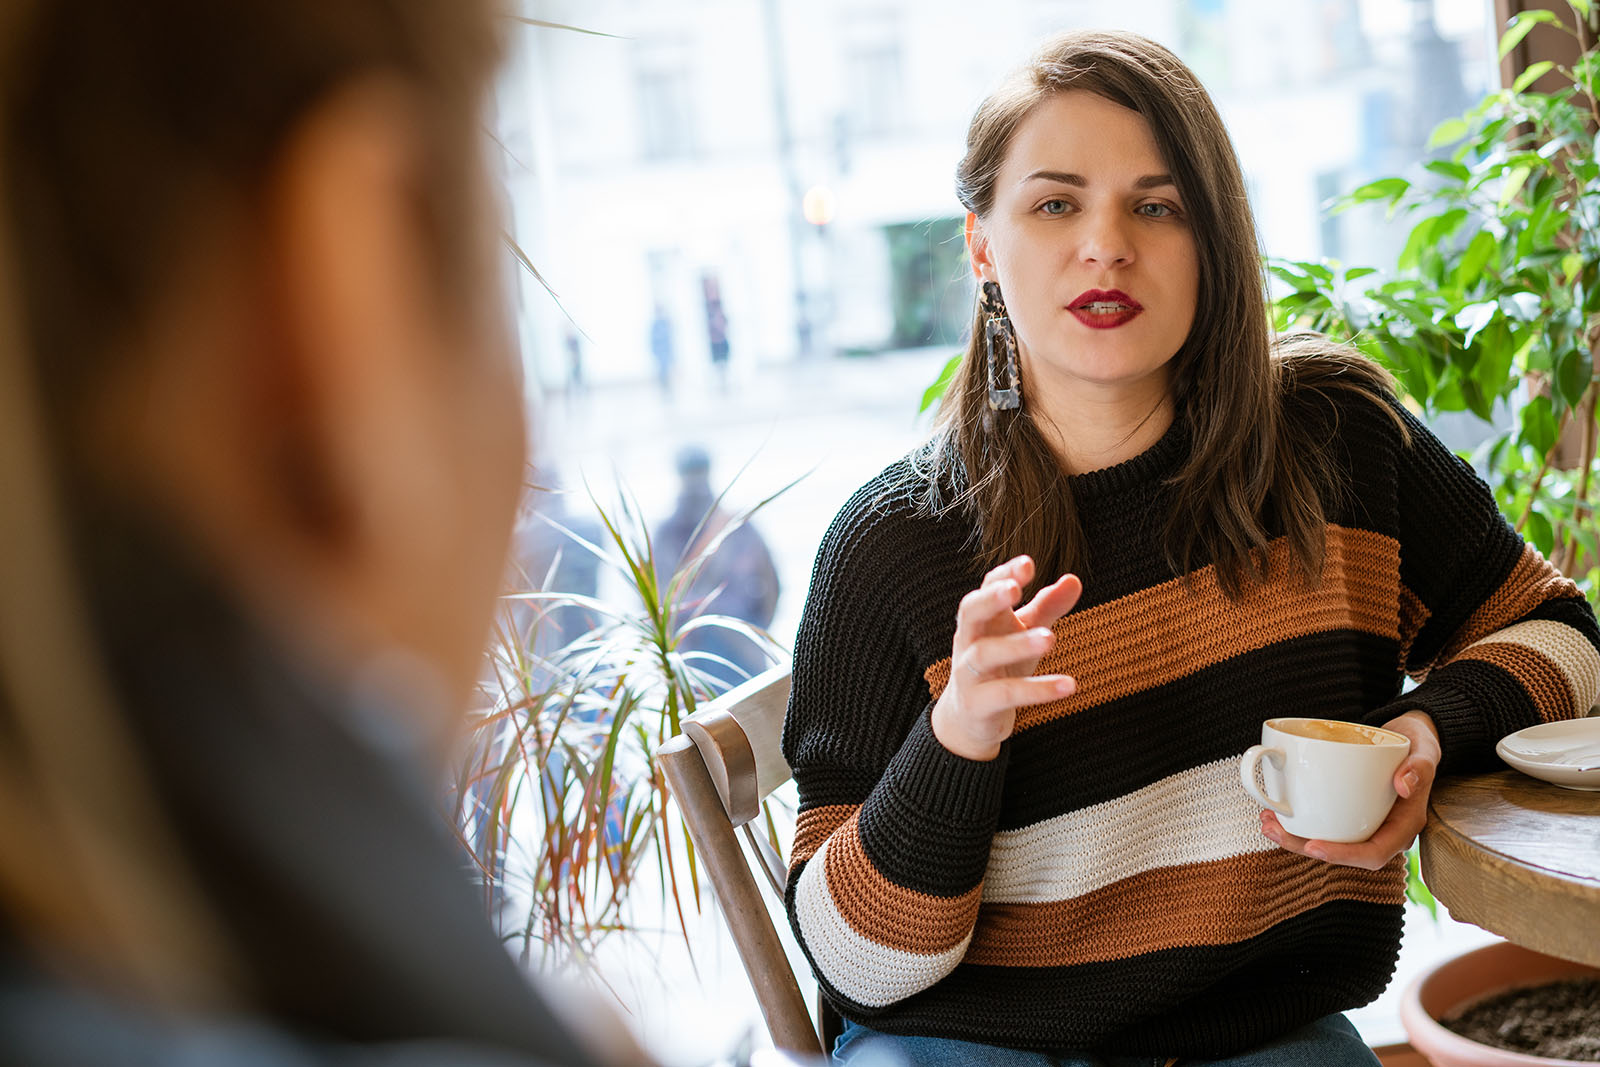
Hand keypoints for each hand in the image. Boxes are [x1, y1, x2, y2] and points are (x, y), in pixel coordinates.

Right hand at [930, 555, 1082, 760]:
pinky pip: (1005, 694)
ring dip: (1017, 644)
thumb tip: (1074, 580)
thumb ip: (1047, 607)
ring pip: (986, 654)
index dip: (1004, 575)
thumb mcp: (1024, 634)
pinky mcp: (978, 703)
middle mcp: (969, 640)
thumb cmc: (1001, 665)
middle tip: (1015, 590)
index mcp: (982, 618)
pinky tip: (1068, 685)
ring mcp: (969, 672)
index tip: (1028, 563)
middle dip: (990, 599)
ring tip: (1051, 638)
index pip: (987, 588)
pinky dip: (1037, 690)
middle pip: (971, 612)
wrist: (971, 717)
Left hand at [1260, 710, 1441, 869]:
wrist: (1410, 738)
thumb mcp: (1425, 750)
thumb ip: (1420, 767)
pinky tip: (1278, 810)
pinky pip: (1326, 824)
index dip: (1344, 855)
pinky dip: (1301, 820)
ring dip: (1296, 836)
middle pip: (1343, 852)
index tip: (1313, 845)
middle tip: (1273, 829)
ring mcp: (1366, 823)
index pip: (1374, 853)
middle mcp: (1384, 831)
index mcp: (1404, 826)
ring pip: (1330, 840)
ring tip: (1267, 820)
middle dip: (1305, 847)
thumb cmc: (1419, 746)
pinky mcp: (1351, 812)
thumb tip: (1404, 785)